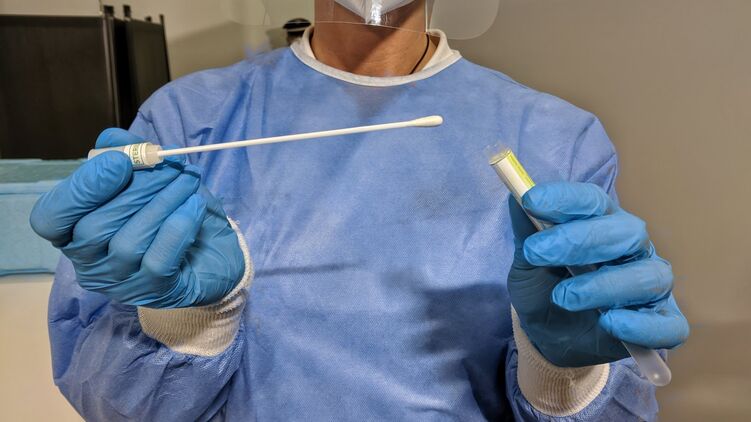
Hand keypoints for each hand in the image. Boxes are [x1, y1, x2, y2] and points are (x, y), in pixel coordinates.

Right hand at [31, 128, 243, 307]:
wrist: (215, 254)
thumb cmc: (172, 213)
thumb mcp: (151, 178)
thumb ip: (129, 155)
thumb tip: (113, 139)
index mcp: (74, 232)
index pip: (50, 219)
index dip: (80, 189)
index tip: (119, 162)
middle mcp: (90, 263)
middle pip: (93, 228)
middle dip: (135, 189)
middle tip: (171, 165)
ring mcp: (121, 283)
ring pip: (127, 243)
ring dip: (162, 202)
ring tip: (188, 179)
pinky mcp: (155, 292)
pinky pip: (159, 259)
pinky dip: (178, 226)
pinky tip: (195, 205)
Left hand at [507, 182, 688, 366]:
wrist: (549, 337)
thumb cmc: (544, 289)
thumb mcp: (527, 263)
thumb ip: (526, 231)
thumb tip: (516, 197)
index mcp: (603, 223)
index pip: (594, 201)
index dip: (565, 199)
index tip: (531, 201)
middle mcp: (634, 249)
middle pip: (626, 232)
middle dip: (581, 239)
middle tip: (538, 252)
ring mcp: (651, 286)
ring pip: (647, 276)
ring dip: (603, 285)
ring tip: (564, 297)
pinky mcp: (661, 323)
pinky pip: (666, 324)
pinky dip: (640, 325)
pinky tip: (609, 323)